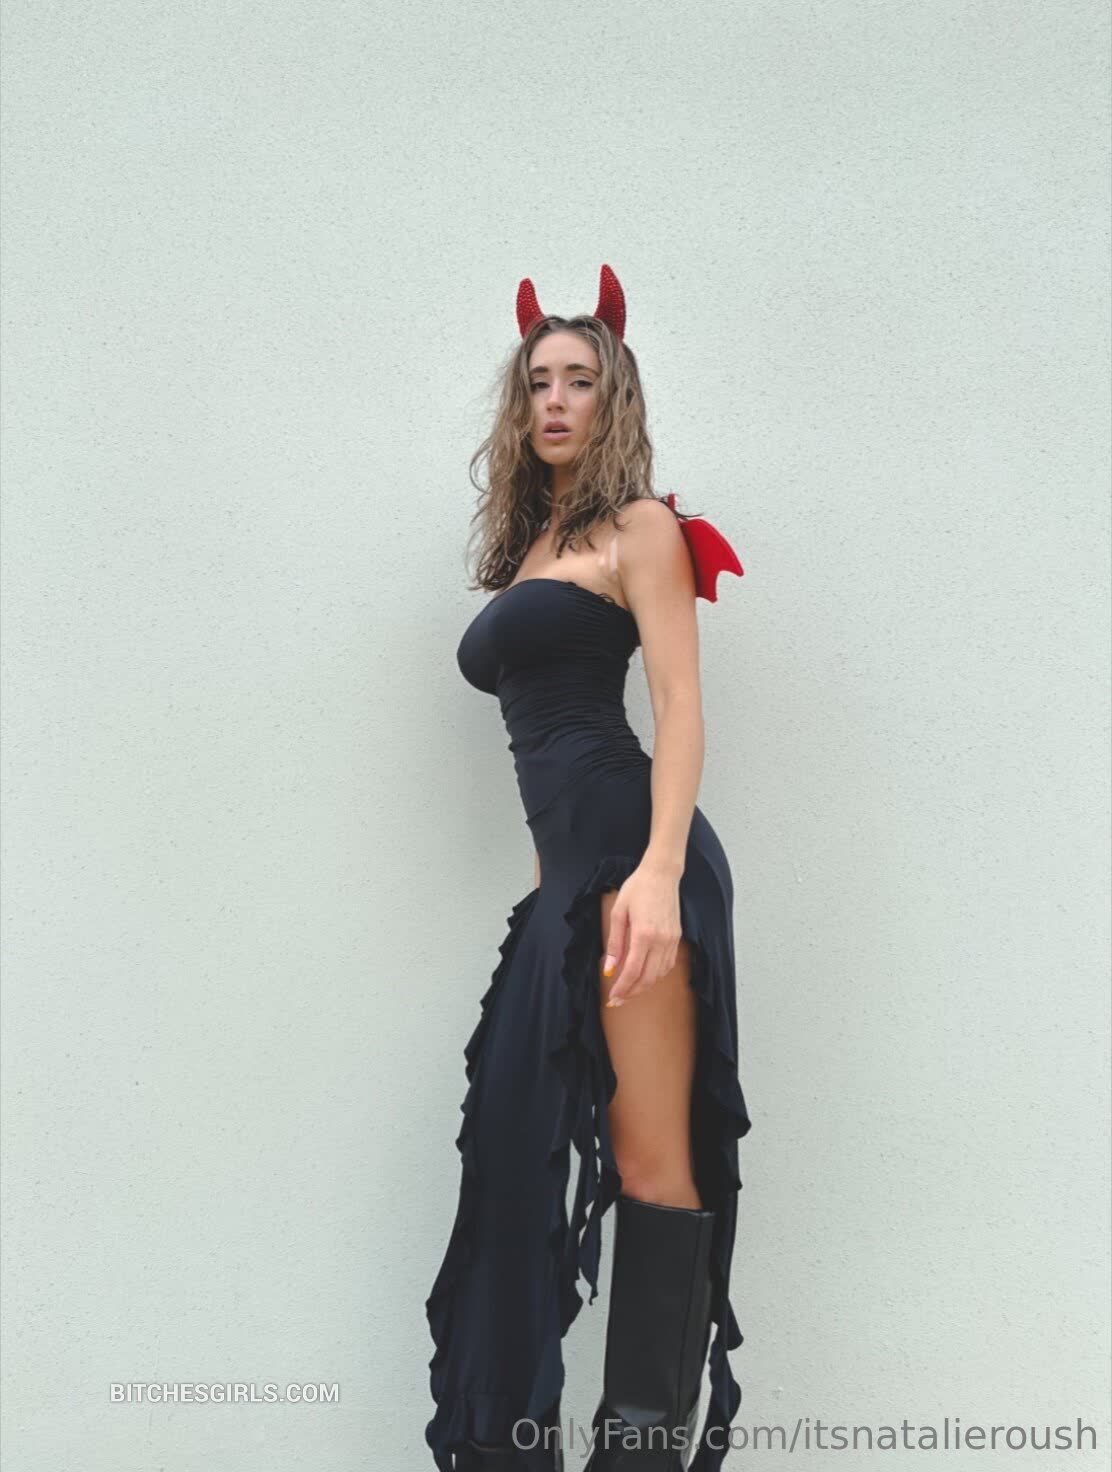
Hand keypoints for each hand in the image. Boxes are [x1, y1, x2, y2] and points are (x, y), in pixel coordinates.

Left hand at [602, 863, 682, 1006]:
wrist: (662, 874)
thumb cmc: (637, 889)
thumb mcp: (619, 912)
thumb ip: (615, 943)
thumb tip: (609, 968)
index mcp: (644, 934)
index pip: (633, 970)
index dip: (622, 988)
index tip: (612, 998)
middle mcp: (661, 941)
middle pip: (648, 978)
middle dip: (632, 993)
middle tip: (618, 1001)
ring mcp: (672, 940)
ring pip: (659, 974)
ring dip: (644, 986)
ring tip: (629, 990)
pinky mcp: (677, 937)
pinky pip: (667, 965)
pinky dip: (656, 975)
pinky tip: (645, 975)